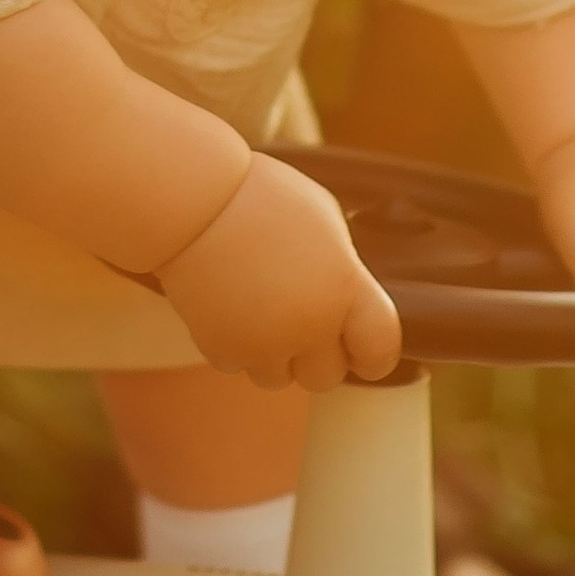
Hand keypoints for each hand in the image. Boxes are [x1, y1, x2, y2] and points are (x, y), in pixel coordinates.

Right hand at [156, 154, 404, 392]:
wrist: (195, 199)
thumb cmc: (262, 197)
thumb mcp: (324, 219)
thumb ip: (343, 268)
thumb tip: (348, 301)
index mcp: (345, 288)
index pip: (380, 350)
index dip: (373, 355)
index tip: (361, 351)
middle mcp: (311, 324)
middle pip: (326, 376)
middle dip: (315, 355)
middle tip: (298, 320)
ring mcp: (265, 343)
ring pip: (279, 378)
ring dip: (272, 353)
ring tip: (257, 305)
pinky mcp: (223, 350)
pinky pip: (238, 364)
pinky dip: (233, 344)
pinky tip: (227, 303)